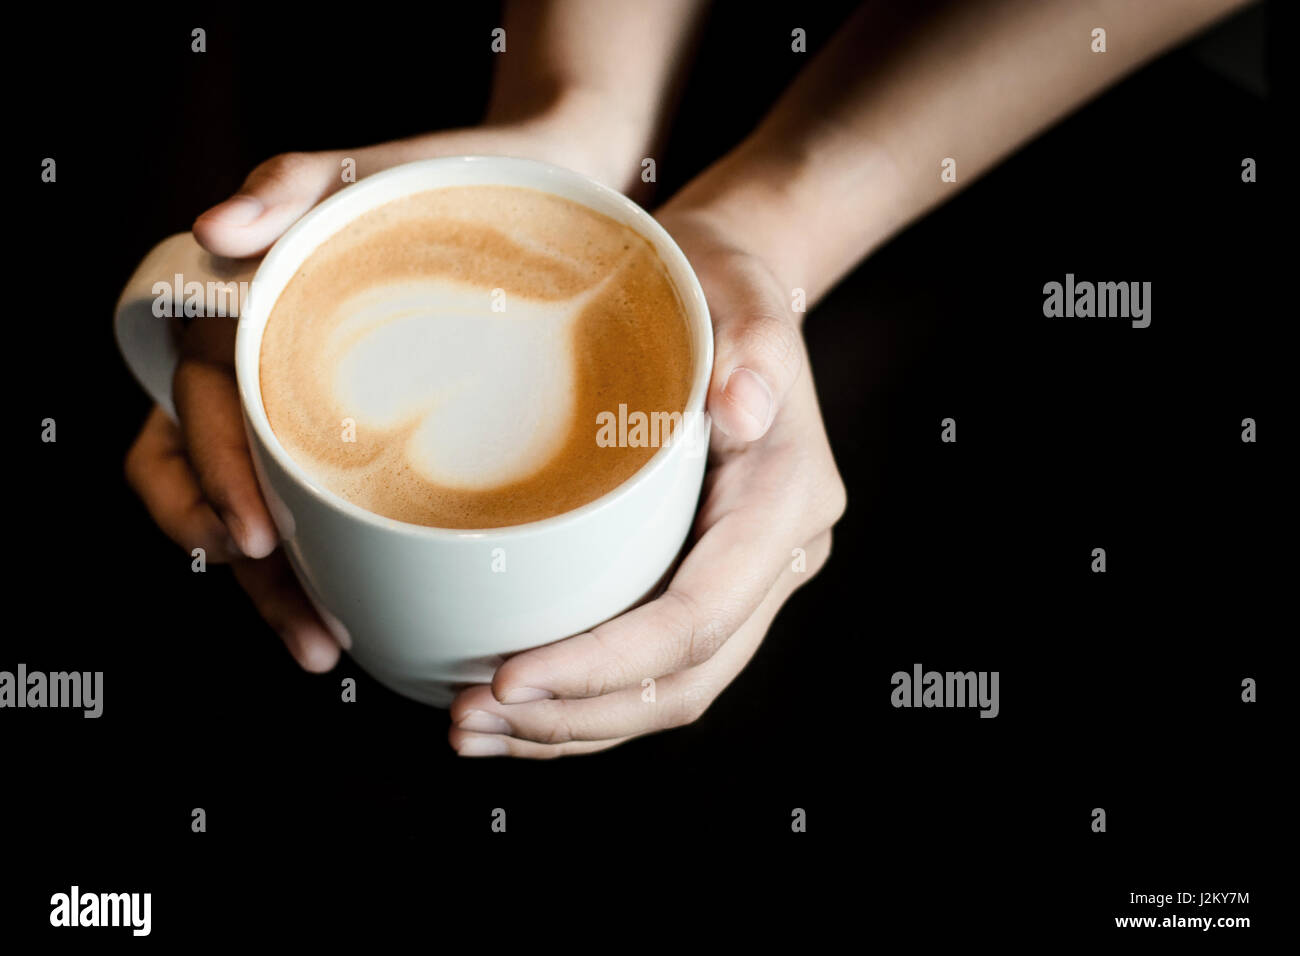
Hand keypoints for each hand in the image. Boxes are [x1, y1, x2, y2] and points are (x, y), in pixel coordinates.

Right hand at [125, 110, 650, 672]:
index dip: (201, 488)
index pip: (182, 428)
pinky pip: (341, 514)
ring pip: (273, 523)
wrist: (540, 194)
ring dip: (287, 594)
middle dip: (251, 574)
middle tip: (308, 632)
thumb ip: (283, 188)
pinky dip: (343, 567)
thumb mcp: (359, 176)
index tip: (251, 538)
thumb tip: (211, 232)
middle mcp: (268, 386)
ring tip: (329, 648)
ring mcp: (321, 419)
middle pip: (218, 500)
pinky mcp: (382, 441)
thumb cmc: (437, 181)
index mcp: (241, 334)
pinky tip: (370, 612)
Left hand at [448, 207, 845, 756]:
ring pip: (670, 694)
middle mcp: (779, 556)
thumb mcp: (739, 292)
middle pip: (683, 680)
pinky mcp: (709, 581)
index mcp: (787, 498)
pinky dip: (586, 702)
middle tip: (467, 721)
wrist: (735, 290)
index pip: (698, 616)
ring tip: (471, 731)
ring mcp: (749, 579)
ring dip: (572, 727)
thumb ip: (752, 348)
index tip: (510, 678)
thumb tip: (742, 410)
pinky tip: (515, 708)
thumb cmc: (720, 286)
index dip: (607, 664)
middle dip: (575, 715)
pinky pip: (656, 670)